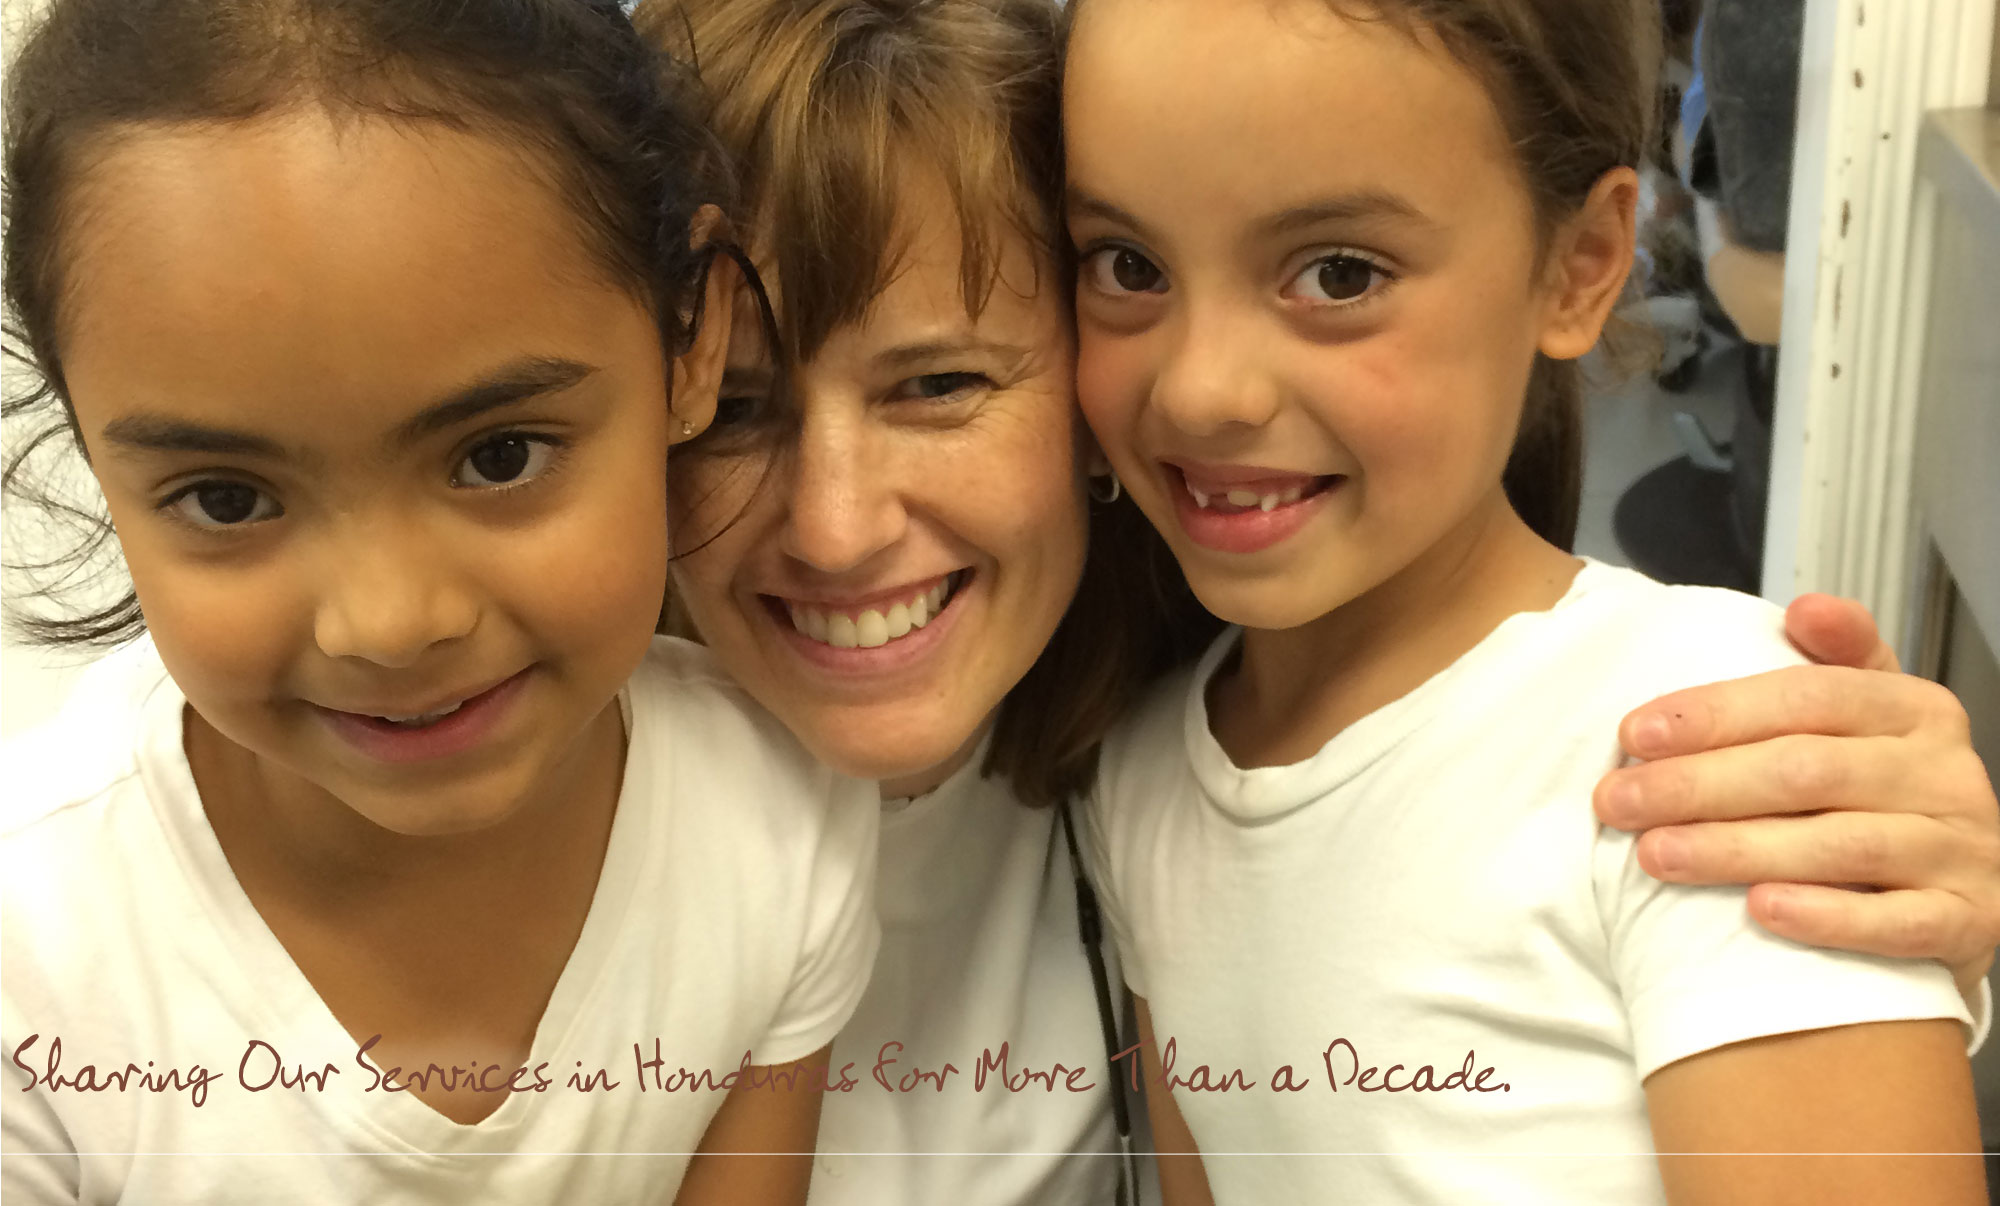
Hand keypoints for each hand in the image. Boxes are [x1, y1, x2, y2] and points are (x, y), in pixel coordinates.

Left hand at [1594, 594, 1999, 996]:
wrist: (1974, 889)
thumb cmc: (1890, 795)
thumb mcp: (1869, 717)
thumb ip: (1833, 662)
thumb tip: (1807, 607)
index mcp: (1914, 709)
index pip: (1806, 697)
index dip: (1715, 714)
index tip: (1634, 734)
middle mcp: (1944, 773)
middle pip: (1808, 770)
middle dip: (1699, 785)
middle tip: (1618, 801)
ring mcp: (1961, 850)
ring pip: (1842, 845)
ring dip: (1738, 849)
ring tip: (1656, 855)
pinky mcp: (1968, 922)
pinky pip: (1896, 922)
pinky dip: (1827, 916)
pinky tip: (1759, 910)